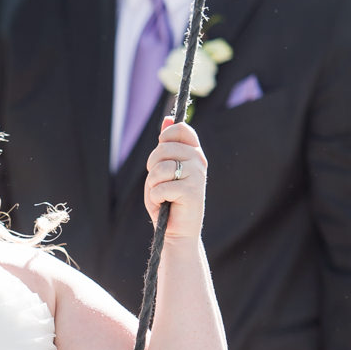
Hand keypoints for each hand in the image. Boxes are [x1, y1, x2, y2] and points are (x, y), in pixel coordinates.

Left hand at [143, 117, 206, 239]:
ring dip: (153, 184)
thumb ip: (166, 144)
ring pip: (161, 168)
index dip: (164, 138)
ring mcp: (197, 176)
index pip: (180, 129)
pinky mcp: (192, 192)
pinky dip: (156, 198)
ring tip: (161, 194)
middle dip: (152, 165)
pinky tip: (165, 204)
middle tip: (158, 181)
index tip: (162, 155)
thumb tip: (167, 118)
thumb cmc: (168, 199)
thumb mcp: (162, 168)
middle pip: (163, 148)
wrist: (177, 231)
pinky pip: (161, 187)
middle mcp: (198, 161)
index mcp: (193, 152)